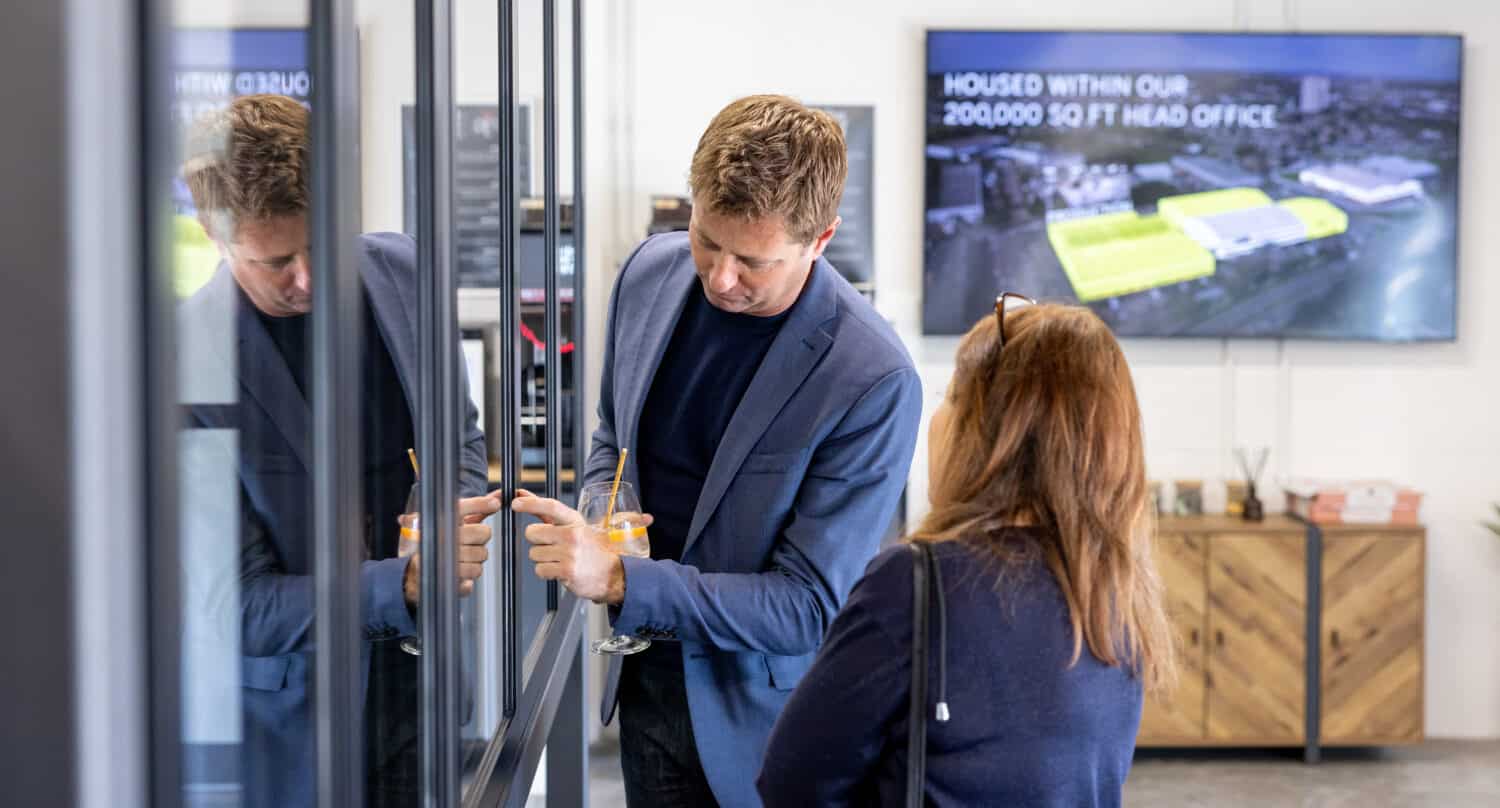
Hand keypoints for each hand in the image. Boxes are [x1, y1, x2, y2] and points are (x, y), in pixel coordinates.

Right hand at [402, 493, 501, 605]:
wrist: (412, 568)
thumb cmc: (435, 540)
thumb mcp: (450, 521)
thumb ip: (475, 508)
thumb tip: (498, 495)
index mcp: (439, 520)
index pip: (464, 507)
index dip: (482, 504)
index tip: (495, 504)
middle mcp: (441, 537)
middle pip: (481, 532)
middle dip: (482, 535)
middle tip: (475, 537)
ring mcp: (444, 557)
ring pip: (481, 553)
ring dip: (478, 554)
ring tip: (466, 552)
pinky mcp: (448, 575)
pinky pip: (475, 570)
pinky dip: (473, 569)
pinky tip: (463, 565)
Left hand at [511, 489, 651, 604]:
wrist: (614, 573)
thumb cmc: (591, 549)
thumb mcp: (575, 527)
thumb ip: (547, 513)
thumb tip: (522, 495)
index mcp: (575, 521)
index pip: (550, 506)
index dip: (530, 503)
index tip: (516, 502)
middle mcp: (572, 534)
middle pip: (532, 533)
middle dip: (537, 541)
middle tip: (552, 545)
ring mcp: (570, 553)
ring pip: (534, 553)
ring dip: (543, 558)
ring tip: (560, 559)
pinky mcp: (566, 570)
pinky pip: (539, 569)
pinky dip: (546, 572)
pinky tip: (560, 570)